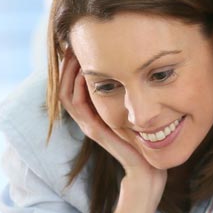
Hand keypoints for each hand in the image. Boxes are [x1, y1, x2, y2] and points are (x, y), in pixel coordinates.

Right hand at [58, 49, 166, 191]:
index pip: (73, 85)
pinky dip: (78, 89)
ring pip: (67, 95)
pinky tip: (84, 73)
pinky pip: (79, 107)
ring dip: (68, 73)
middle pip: (65, 87)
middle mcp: (88, 120)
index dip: (72, 65)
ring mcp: (90, 126)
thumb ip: (129, 98)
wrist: (147, 172)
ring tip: (73, 51)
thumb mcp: (135, 115)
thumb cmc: (145, 145)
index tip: (79, 43)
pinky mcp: (96, 132)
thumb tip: (133, 72)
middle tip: (70, 40)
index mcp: (94, 115)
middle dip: (67, 64)